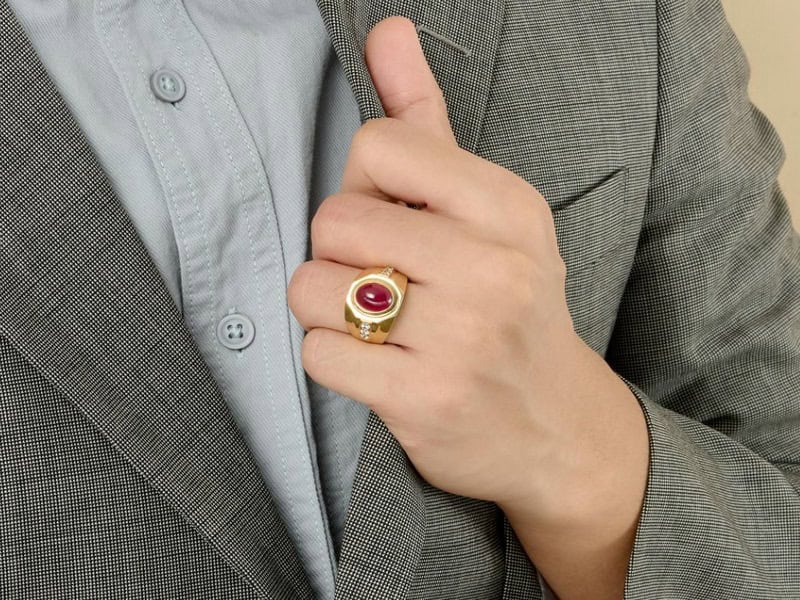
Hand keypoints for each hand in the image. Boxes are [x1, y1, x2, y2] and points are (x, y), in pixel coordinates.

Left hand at [288, 16, 647, 537]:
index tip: (395, 221)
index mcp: (508, 207)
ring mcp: (461, 337)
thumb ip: (428, 121)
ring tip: (382, 326)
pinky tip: (380, 366)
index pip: (379, 145)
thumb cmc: (512, 308)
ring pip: (313, 287)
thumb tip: (386, 32)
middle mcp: (493, 266)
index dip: (366, 185)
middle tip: (387, 282)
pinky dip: (334, 358)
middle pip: (334, 218)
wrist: (555, 426)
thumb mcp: (487, 214)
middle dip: (344, 253)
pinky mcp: (425, 399)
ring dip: (330, 308)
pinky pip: (319, 353)